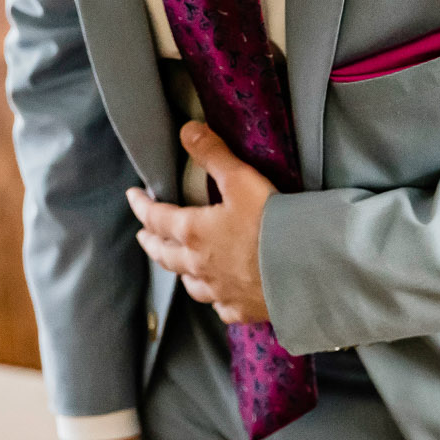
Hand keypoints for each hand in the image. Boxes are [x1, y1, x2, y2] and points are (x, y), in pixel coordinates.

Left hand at [128, 121, 275, 324]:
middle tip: (143, 235)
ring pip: (189, 283)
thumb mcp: (241, 180)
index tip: (133, 196)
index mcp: (194, 232)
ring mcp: (219, 291)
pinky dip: (214, 298)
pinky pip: (220, 306)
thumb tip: (186, 130)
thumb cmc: (272, 222)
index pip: (156, 218)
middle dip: (152, 242)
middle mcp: (200, 265)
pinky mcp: (241, 309)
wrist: (306, 270)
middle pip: (165, 255)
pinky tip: (218, 296)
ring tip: (177, 264)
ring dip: (179, 271)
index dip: (142, 206)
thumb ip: (213, 154)